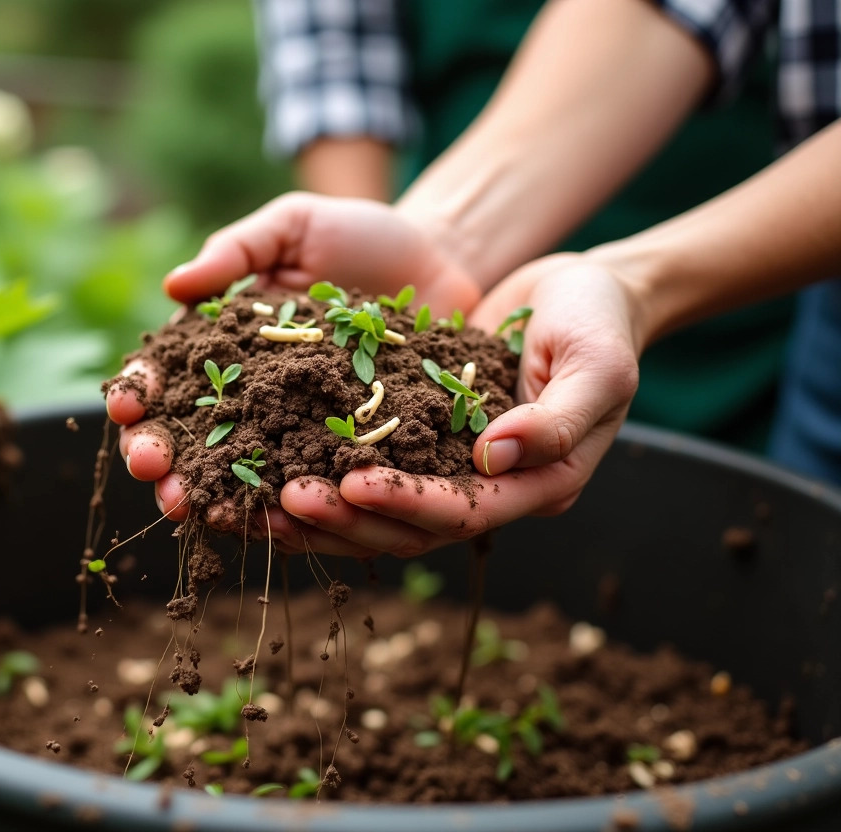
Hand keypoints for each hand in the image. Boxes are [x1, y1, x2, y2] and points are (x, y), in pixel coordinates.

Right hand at [108, 192, 483, 528]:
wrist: (444, 262)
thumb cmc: (360, 236)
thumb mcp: (293, 225)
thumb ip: (237, 251)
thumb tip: (173, 286)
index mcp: (221, 343)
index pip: (164, 374)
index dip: (139, 392)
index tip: (128, 406)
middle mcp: (249, 395)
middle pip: (188, 436)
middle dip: (161, 457)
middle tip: (152, 472)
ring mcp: (294, 428)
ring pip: (238, 474)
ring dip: (208, 496)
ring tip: (192, 510)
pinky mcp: (343, 451)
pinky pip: (308, 484)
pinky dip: (285, 508)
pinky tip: (269, 521)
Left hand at [268, 254, 643, 555]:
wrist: (581, 289)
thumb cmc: (599, 320)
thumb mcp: (597, 363)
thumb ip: (557, 418)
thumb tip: (493, 459)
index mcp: (538, 484)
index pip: (465, 512)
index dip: (407, 504)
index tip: (350, 485)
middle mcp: (489, 489)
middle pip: (409, 527)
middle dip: (345, 518)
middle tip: (280, 501)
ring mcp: (451, 467)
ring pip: (377, 510)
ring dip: (319, 512)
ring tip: (253, 504)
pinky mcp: (419, 439)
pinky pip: (363, 463)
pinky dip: (317, 468)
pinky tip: (265, 466)